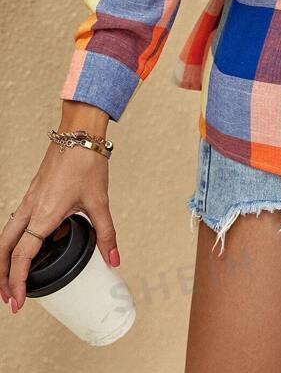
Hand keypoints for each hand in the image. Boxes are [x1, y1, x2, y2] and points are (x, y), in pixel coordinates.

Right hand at [0, 126, 119, 313]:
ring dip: (4, 258)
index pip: (22, 256)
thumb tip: (114, 259)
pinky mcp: (33, 193)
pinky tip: (26, 246)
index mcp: (44, 214)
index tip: (19, 301)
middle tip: (8, 298)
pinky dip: (14, 240)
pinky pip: (16, 221)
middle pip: (4, 248)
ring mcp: (29, 199)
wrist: (79, 133)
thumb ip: (106, 234)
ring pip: (6, 234)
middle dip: (2, 276)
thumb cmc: (86, 162)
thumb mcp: (99, 202)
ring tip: (11, 278)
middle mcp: (31, 208)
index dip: (17, 282)